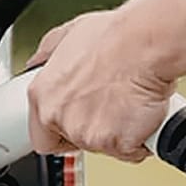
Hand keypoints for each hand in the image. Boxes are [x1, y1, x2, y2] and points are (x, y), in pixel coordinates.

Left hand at [25, 0, 185, 161]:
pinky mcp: (119, 145)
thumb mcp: (69, 34)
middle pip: (77, 142)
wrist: (146, 46)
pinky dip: (142, 138)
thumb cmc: (115, 37)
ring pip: (106, 147)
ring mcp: (89, 135)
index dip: (62, 132)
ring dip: (120, 133)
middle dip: (96, 129)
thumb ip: (48, 53)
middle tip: (113, 107)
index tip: (77, 124)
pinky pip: (132, 151)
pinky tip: (145, 115)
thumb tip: (39, 61)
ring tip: (131, 104)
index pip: (42, 136)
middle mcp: (62, 118)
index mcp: (44, 95)